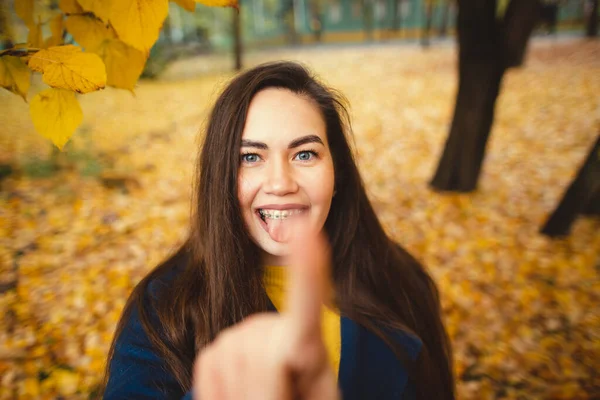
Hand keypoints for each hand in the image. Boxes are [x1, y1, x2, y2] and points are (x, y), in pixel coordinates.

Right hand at [193, 220, 338, 399]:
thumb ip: (279, 376)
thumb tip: (269, 349)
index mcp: (306, 342)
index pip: (305, 304)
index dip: (306, 269)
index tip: (306, 229)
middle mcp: (271, 329)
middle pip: (259, 353)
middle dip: (265, 390)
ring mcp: (239, 337)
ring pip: (232, 361)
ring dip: (243, 394)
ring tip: (265, 398)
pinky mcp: (213, 351)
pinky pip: (207, 369)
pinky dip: (219, 395)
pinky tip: (241, 395)